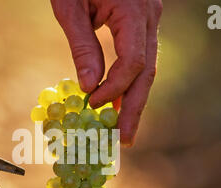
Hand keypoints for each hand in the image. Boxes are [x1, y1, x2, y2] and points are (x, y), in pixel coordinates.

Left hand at [51, 0, 161, 145]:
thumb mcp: (70, 5)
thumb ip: (82, 46)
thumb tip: (89, 87)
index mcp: (134, 12)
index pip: (132, 62)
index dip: (114, 88)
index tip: (92, 104)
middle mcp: (150, 18)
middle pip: (146, 73)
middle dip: (134, 108)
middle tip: (125, 141)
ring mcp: (150, 19)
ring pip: (146, 68)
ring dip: (134, 100)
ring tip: (124, 130)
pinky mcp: (142, 23)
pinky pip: (140, 58)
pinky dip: (129, 82)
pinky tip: (119, 101)